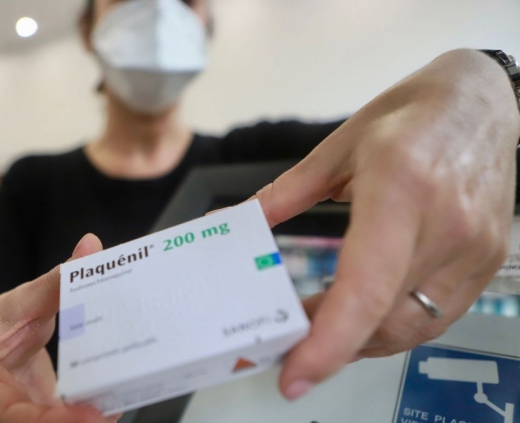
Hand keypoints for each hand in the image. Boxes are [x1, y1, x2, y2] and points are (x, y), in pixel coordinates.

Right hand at [0, 234, 119, 422]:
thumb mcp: (19, 302)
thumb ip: (56, 282)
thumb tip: (89, 248)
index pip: (10, 417)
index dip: (54, 421)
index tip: (93, 414)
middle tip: (113, 408)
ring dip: (90, 420)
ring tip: (122, 397)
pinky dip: (93, 416)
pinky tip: (117, 398)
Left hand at [251, 49, 519, 399]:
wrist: (483, 102)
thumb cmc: (409, 115)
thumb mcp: (336, 147)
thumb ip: (283, 194)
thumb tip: (235, 223)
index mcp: (400, 188)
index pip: (366, 287)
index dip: (329, 341)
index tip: (294, 372)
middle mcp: (445, 225)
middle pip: (384, 320)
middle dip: (330, 345)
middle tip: (287, 343)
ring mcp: (474, 249)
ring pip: (410, 328)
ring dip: (358, 340)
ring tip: (316, 326)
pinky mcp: (487, 262)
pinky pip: (435, 316)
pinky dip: (391, 326)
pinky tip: (360, 313)